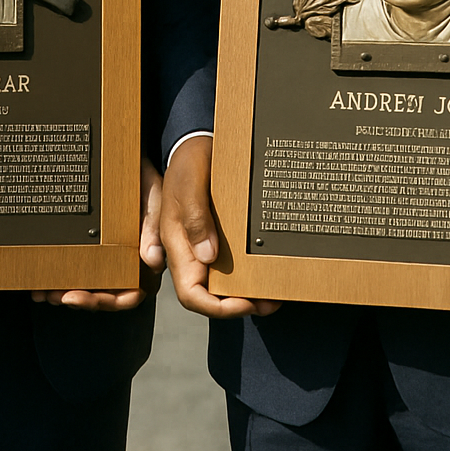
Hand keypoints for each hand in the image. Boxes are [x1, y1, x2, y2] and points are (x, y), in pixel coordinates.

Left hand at [31, 155, 164, 310]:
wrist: (133, 157)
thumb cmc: (147, 181)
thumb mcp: (154, 200)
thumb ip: (152, 228)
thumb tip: (151, 260)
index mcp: (145, 259)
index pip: (129, 295)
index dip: (103, 302)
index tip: (76, 297)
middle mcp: (127, 262)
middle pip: (103, 293)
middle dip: (77, 298)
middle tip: (52, 294)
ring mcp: (109, 253)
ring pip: (88, 282)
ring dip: (64, 289)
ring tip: (42, 289)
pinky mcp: (94, 240)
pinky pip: (78, 260)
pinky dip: (61, 268)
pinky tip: (43, 270)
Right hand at [160, 135, 279, 318]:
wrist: (195, 143)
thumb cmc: (189, 162)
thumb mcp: (189, 185)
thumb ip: (195, 219)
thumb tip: (207, 256)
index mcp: (176, 244)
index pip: (190, 293)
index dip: (217, 307)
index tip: (245, 303)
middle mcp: (189, 250)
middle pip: (208, 295)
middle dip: (238, 305)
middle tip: (270, 302)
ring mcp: (202, 244)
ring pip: (220, 283)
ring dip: (245, 293)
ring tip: (273, 294)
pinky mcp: (215, 236)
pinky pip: (229, 264)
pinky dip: (246, 273)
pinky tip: (264, 270)